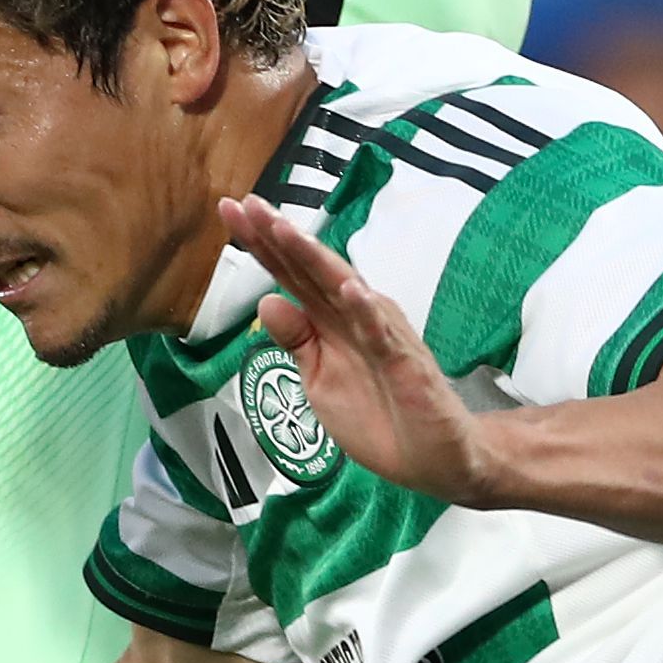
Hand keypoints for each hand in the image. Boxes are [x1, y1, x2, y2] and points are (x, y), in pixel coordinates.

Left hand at [219, 194, 496, 507]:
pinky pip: (383, 335)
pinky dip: (367, 311)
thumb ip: (297, 341)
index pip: (293, 275)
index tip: (230, 210)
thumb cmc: (378, 414)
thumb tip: (266, 301)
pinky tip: (351, 290)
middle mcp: (357, 315)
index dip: (262, 245)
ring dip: (317, 261)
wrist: (432, 459)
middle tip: (249, 204)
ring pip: (345, 291)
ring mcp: (382, 336)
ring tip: (286, 232)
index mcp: (333, 319)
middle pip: (313, 270)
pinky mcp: (405, 365)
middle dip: (280, 238)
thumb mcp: (321, 379)